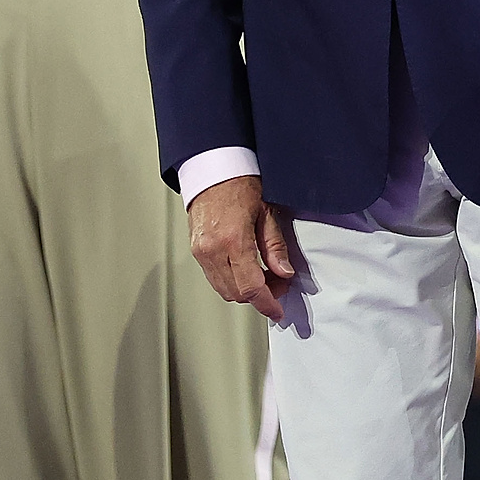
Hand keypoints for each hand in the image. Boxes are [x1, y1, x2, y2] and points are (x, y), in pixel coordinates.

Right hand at [188, 174, 293, 319]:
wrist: (212, 168)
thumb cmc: (238, 183)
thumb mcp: (266, 213)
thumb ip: (275, 247)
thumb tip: (283, 271)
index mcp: (233, 240)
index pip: (251, 287)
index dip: (267, 304)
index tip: (277, 310)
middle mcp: (212, 249)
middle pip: (237, 293)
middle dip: (260, 296)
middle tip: (277, 282)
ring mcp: (200, 251)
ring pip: (224, 289)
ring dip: (244, 290)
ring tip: (262, 274)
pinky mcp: (196, 250)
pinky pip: (214, 277)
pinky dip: (231, 280)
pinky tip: (244, 268)